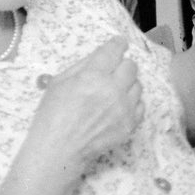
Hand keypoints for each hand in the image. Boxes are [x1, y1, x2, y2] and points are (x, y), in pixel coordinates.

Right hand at [27, 36, 142, 178]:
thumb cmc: (53, 115)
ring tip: (112, 94)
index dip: (117, 45)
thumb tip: (101, 54)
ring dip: (127, 85)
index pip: (115, 50)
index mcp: (93, 76)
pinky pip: (140, 104)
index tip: (118, 44)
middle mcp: (113, 89)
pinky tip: (117, 108)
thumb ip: (82, 65)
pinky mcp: (131, 123)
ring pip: (138, 85)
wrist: (59, 149)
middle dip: (121, 66)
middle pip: (131, 66)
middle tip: (111, 73)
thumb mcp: (59, 82)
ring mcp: (125, 107)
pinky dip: (131, 104)